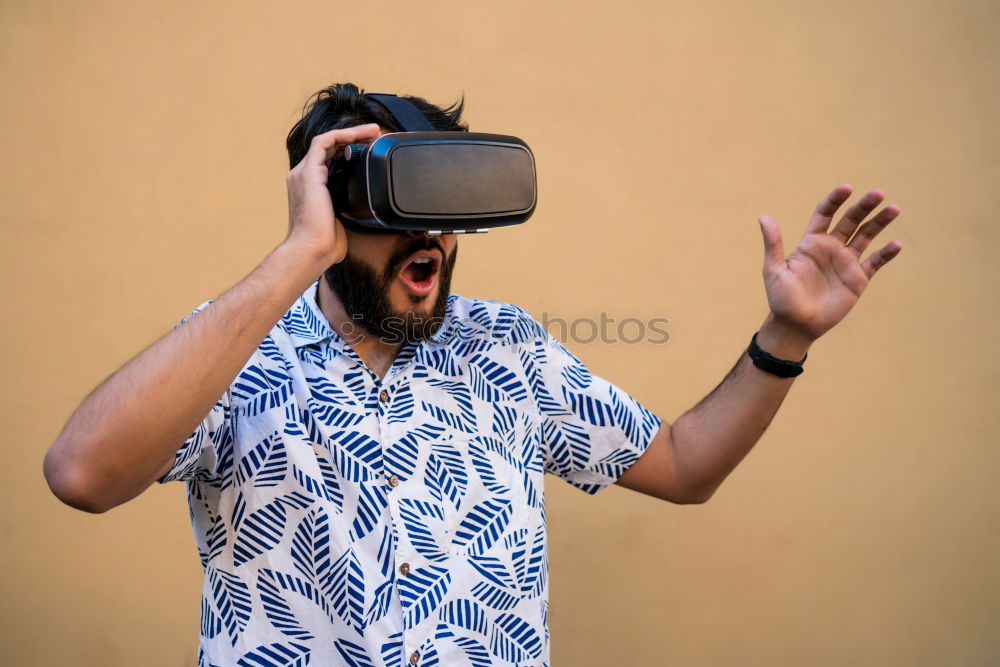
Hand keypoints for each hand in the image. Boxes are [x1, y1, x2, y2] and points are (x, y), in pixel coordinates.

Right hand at [283, 123, 381, 265]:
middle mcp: (302, 177)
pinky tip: (359, 135)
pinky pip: (324, 142)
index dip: (348, 150)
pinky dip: (342, 135)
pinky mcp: (309, 173)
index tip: (370, 148)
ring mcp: (304, 173)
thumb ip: (349, 211)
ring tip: (372, 131)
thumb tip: (367, 215)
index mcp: (309, 188)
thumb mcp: (341, 221)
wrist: (311, 249)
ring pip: (327, 141)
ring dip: (351, 133)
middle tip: (375, 135)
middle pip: (328, 147)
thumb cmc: (325, 243)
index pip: (328, 160)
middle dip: (353, 138)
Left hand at [757, 184, 901, 346]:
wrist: (796, 325)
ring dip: (879, 222)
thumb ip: (773, 244)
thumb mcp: (774, 270)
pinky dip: (886, 254)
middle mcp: (831, 248)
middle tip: (879, 193)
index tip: (847, 188)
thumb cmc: (781, 299)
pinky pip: (875, 262)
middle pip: (850, 220)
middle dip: (864, 206)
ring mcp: (846, 262)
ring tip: (893, 208)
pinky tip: (896, 244)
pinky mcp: (857, 279)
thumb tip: (763, 217)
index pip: (825, 214)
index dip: (835, 200)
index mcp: (811, 243)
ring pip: (866, 236)